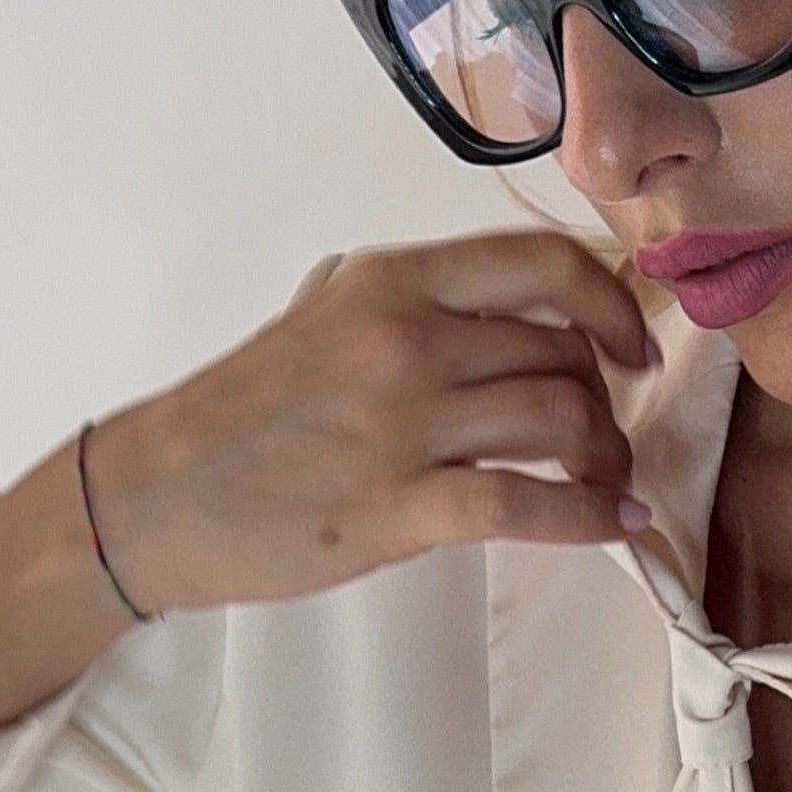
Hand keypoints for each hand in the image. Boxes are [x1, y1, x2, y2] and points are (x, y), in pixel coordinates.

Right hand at [83, 232, 653, 613]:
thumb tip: (480, 296)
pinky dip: (591, 518)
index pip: (541, 264)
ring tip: (604, 481)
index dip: (610, 302)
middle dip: (606, 400)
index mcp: (391, 283)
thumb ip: (398, 296)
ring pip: (561, 421)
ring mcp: (403, 426)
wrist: (160, 497)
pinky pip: (528, 506)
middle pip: (563, 354)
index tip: (631, 344)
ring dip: (605, 458)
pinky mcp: (399, 509)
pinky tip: (615, 527)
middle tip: (605, 435)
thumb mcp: (316, 312)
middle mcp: (406, 341)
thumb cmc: (238, 414)